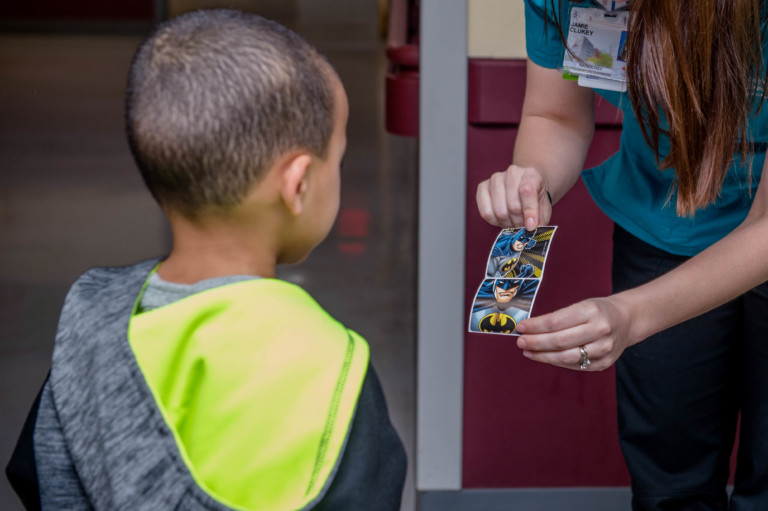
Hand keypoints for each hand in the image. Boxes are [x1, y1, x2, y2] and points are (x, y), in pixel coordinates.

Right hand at [476, 165, 551, 229]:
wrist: (524, 190)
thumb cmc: (534, 200)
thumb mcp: (544, 209)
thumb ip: (539, 219)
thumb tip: (531, 229)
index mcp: (531, 174)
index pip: (527, 190)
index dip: (529, 211)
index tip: (531, 226)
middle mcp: (512, 173)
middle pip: (513, 205)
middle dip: (519, 221)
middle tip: (522, 226)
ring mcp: (495, 179)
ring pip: (499, 210)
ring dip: (507, 222)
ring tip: (513, 222)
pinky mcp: (482, 187)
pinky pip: (485, 212)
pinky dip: (494, 221)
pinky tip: (501, 219)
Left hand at [514, 296, 633, 371]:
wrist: (627, 320)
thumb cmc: (598, 310)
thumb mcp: (581, 305)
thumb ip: (558, 318)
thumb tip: (530, 328)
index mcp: (591, 311)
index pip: (556, 322)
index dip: (535, 326)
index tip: (521, 327)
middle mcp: (599, 330)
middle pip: (559, 341)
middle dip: (536, 343)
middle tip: (520, 342)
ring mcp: (603, 349)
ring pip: (566, 357)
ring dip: (543, 356)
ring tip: (528, 351)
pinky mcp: (604, 363)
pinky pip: (575, 366)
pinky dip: (557, 362)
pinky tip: (545, 357)